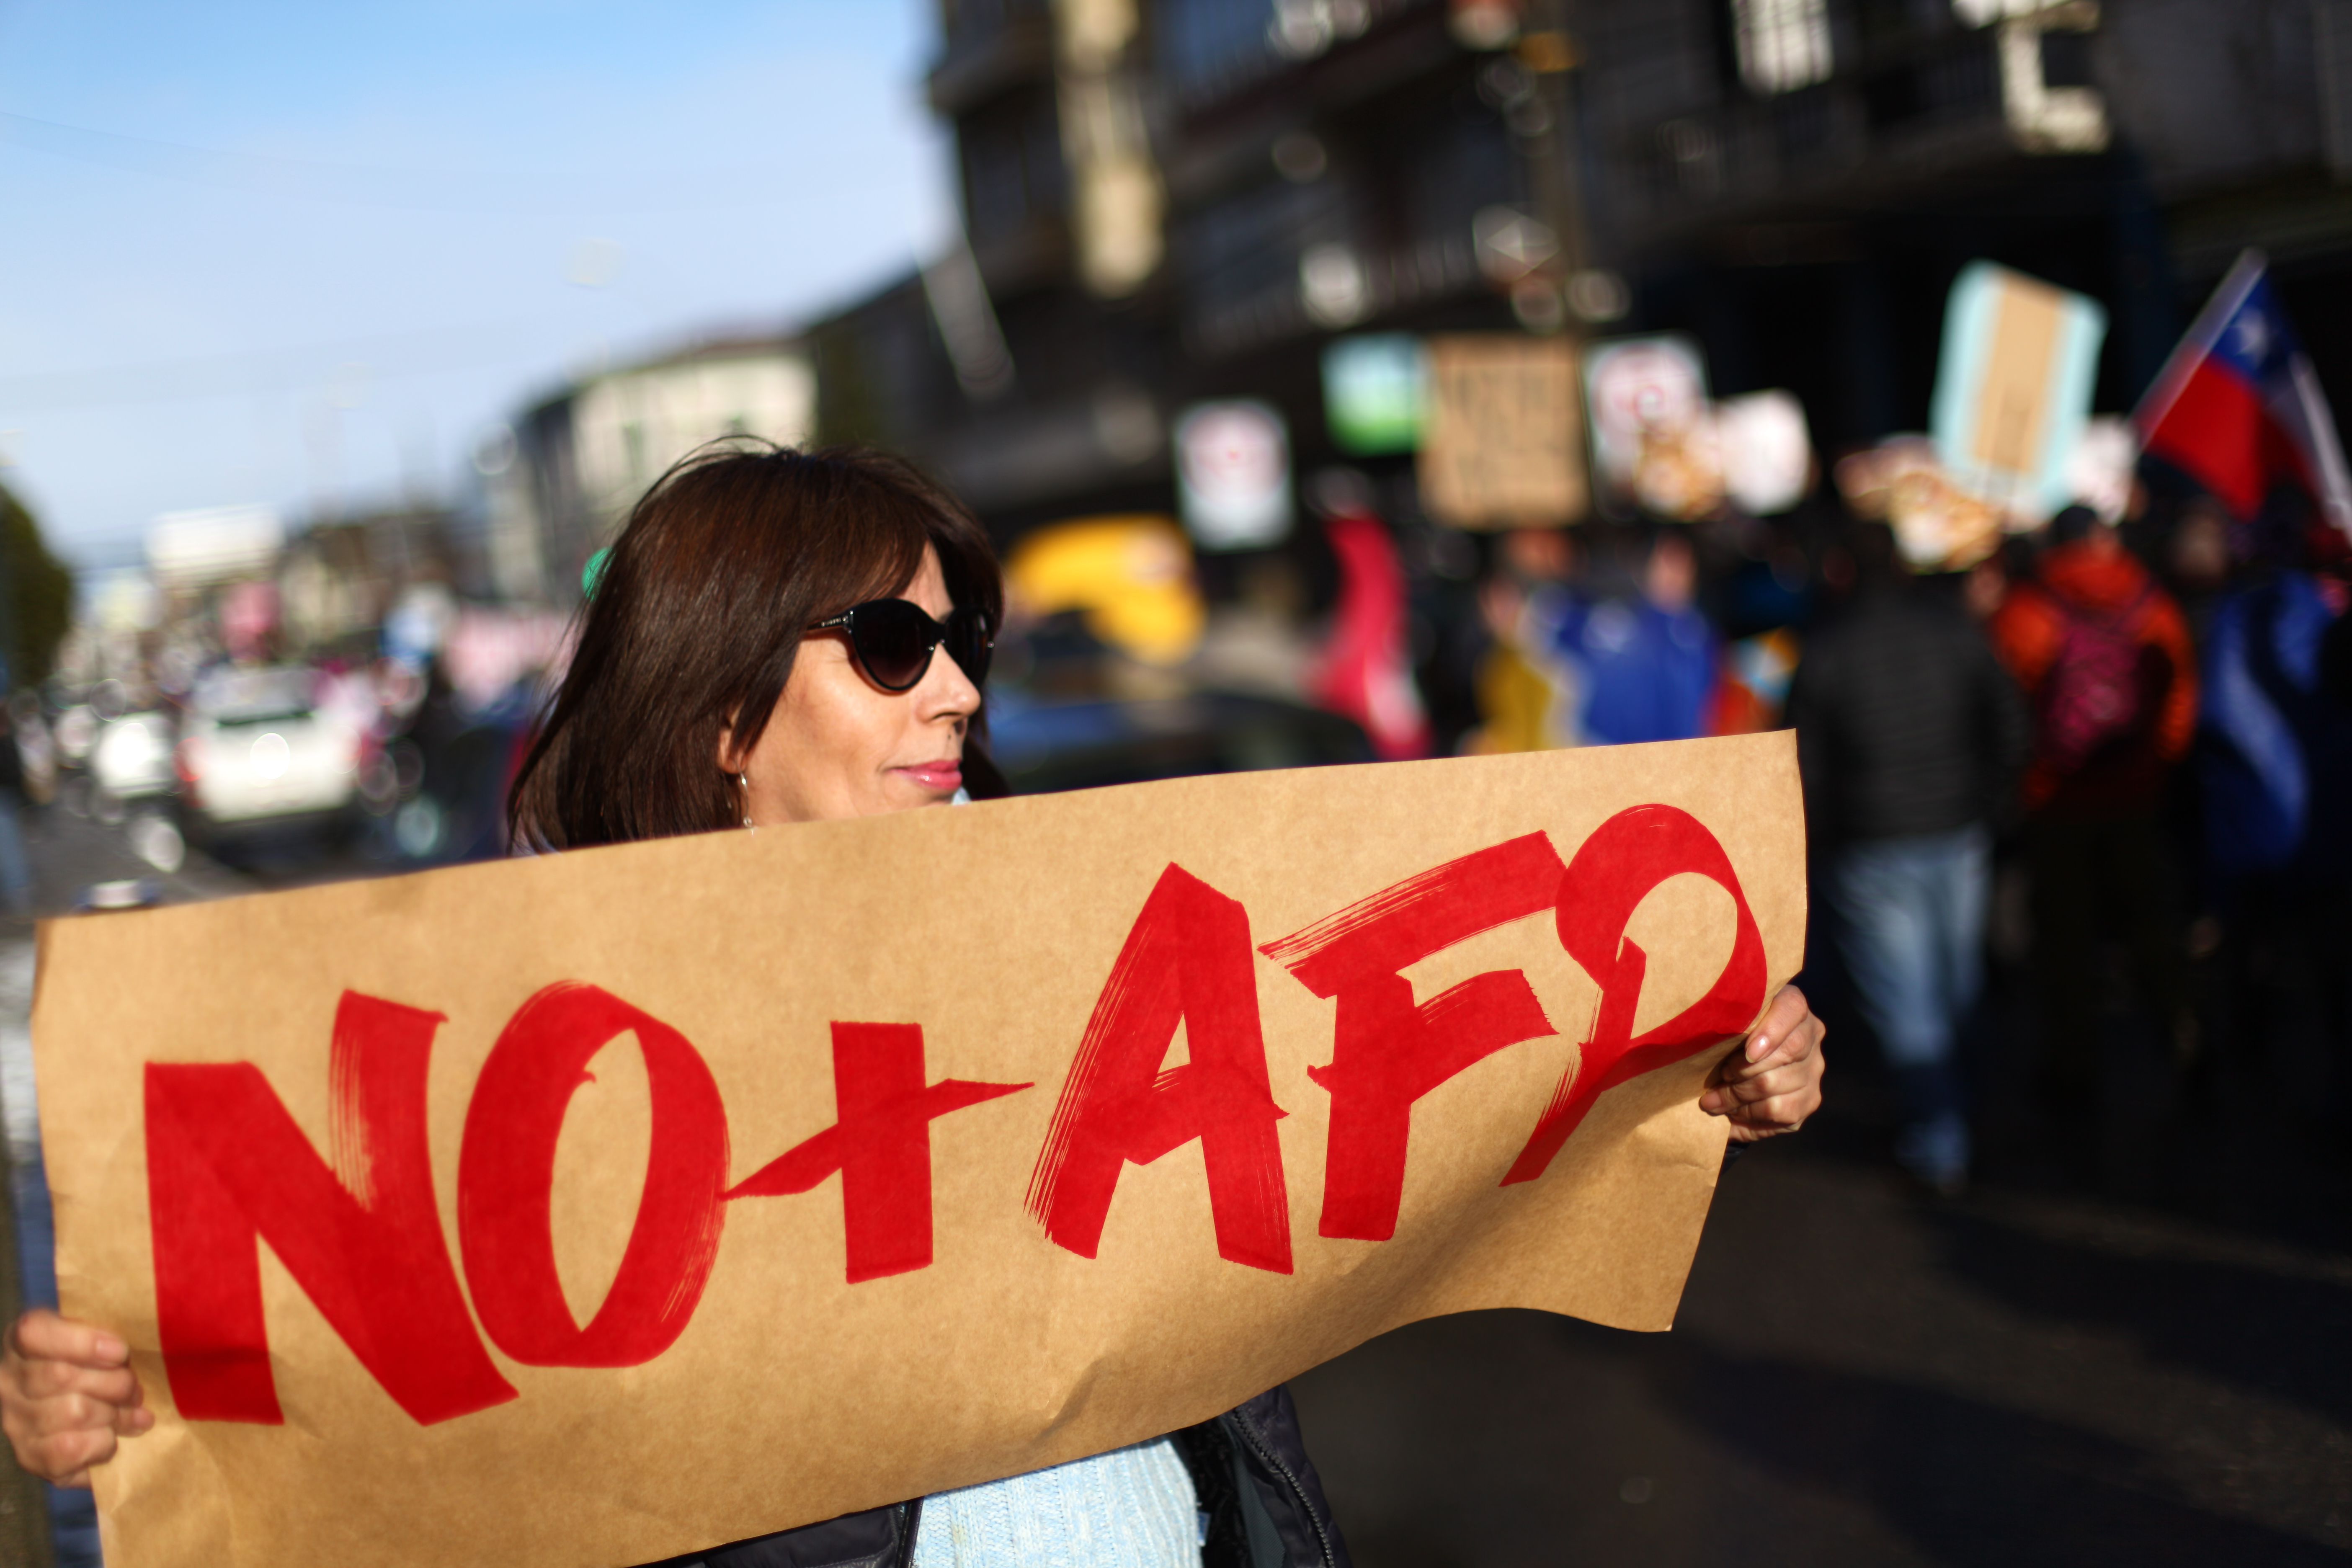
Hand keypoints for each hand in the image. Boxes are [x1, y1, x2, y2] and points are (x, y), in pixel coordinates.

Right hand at [0, 1310, 152, 1486]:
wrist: (76, 1407)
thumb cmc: (96, 1366)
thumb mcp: (97, 1337)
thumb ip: (106, 1333)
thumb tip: (126, 1352)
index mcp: (22, 1343)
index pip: (33, 1333)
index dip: (82, 1342)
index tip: (121, 1352)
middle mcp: (8, 1383)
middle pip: (61, 1376)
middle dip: (114, 1383)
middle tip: (136, 1390)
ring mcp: (15, 1422)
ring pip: (72, 1412)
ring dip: (115, 1414)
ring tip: (134, 1415)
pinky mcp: (30, 1458)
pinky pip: (71, 1450)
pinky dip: (102, 1445)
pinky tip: (111, 1438)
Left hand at [1698, 983, 1824, 1143]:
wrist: (1747, 1066)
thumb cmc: (1730, 1037)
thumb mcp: (1730, 1024)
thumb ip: (1729, 1023)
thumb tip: (1705, 1033)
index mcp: (1793, 1007)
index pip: (1793, 1008)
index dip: (1772, 1031)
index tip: (1748, 1052)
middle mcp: (1811, 1035)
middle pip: (1787, 1052)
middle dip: (1743, 1070)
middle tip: (1720, 1077)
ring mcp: (1814, 1069)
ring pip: (1778, 1085)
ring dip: (1739, 1096)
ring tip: (1714, 1100)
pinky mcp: (1809, 1100)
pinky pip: (1783, 1112)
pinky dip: (1751, 1115)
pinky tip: (1733, 1113)